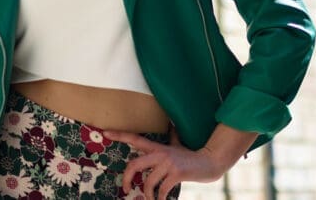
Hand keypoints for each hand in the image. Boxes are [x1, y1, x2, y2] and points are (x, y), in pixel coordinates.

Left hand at [102, 127, 231, 199]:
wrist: (210, 162)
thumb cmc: (191, 156)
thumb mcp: (178, 145)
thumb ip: (172, 137)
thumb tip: (172, 124)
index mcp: (157, 147)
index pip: (134, 139)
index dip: (119, 135)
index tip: (105, 133)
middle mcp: (160, 153)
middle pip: (134, 165)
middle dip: (127, 179)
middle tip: (126, 189)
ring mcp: (168, 163)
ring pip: (148, 181)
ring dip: (148, 194)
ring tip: (151, 199)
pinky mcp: (176, 173)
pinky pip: (162, 188)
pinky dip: (160, 198)